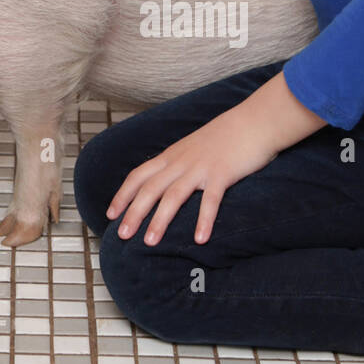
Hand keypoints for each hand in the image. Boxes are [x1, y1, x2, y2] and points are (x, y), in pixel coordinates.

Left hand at [106, 100, 283, 246]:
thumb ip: (180, 163)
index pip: (139, 175)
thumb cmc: (226, 137)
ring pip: (173, 196)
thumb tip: (168, 182)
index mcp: (172, 155)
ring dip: (160, 220)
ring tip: (149, 242)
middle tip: (121, 235)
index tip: (110, 213)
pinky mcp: (222, 174)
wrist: (253, 121)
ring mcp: (200, 167)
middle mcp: (181, 161)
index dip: (123, 194)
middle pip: (150, 188)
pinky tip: (200, 240)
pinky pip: (210, 200)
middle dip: (133, 212)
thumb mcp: (194, 148)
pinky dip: (204, 220)